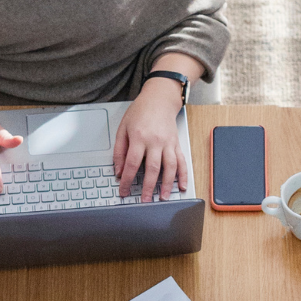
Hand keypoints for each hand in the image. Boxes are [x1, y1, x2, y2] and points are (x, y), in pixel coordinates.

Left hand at [114, 80, 186, 200]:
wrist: (159, 99)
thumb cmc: (140, 112)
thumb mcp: (123, 127)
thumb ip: (119, 150)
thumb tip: (118, 170)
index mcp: (139, 137)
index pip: (131, 163)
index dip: (126, 180)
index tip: (123, 191)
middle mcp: (155, 141)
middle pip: (152, 168)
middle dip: (147, 187)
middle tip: (144, 201)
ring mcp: (168, 143)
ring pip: (169, 167)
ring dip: (167, 184)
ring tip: (163, 197)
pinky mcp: (176, 144)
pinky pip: (182, 161)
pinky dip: (183, 175)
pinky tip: (182, 186)